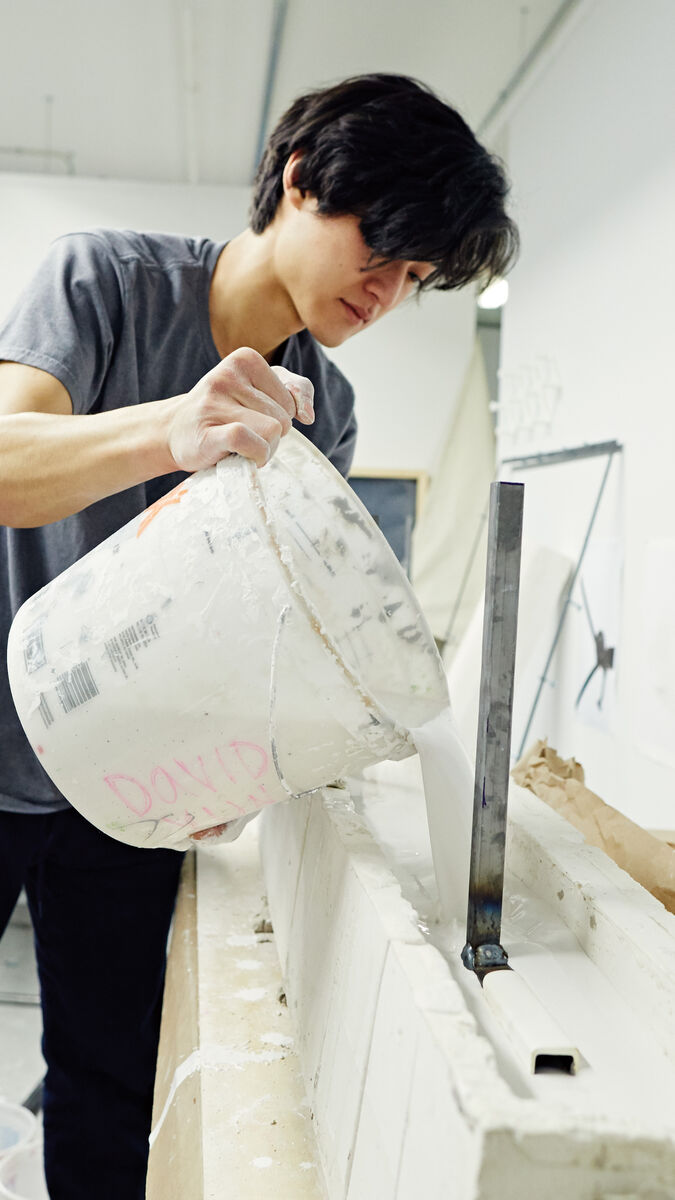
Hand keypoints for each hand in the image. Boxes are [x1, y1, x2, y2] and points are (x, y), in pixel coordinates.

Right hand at [165, 347, 313, 471]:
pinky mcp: (207, 430)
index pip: (291, 401)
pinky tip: (238, 455)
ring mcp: (214, 401)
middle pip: (283, 419)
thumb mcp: (262, 391)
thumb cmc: (225, 412)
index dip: (278, 419)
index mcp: (245, 359)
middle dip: (271, 437)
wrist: (175, 431)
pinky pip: (247, 441)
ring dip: (263, 449)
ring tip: (239, 446)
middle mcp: (228, 374)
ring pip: (271, 432)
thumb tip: (308, 415)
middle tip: (244, 435)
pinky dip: (253, 455)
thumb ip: (296, 391)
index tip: (253, 418)